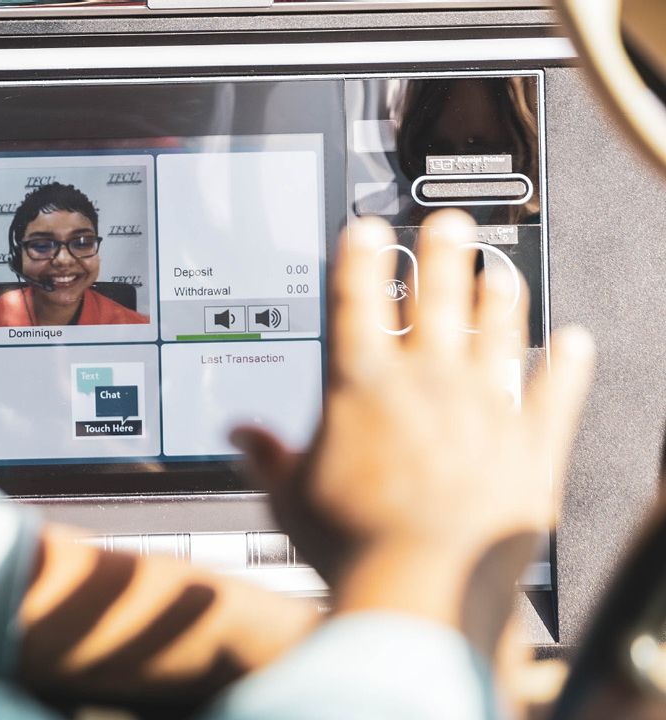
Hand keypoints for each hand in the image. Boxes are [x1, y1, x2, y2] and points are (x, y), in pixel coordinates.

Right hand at [232, 210, 594, 656]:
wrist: (423, 591)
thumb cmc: (354, 547)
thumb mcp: (290, 498)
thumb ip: (267, 457)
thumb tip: (242, 436)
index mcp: (362, 386)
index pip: (356, 299)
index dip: (360, 255)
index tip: (368, 227)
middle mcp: (425, 382)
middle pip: (435, 294)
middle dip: (442, 250)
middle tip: (448, 222)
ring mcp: (483, 407)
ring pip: (498, 328)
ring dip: (500, 292)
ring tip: (502, 267)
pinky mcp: (530, 443)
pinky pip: (556, 390)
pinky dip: (567, 365)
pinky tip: (575, 342)